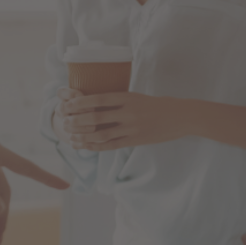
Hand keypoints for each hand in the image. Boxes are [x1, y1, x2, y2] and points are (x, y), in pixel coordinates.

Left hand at [59, 91, 190, 150]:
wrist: (181, 116)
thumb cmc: (159, 105)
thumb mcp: (138, 97)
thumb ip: (120, 101)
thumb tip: (97, 103)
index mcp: (128, 97)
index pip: (99, 99)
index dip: (81, 103)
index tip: (68, 105)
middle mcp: (128, 112)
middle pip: (96, 117)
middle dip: (77, 121)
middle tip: (64, 123)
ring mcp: (132, 127)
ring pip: (102, 134)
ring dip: (84, 137)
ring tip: (71, 138)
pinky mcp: (136, 140)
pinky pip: (113, 145)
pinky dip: (98, 147)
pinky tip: (87, 147)